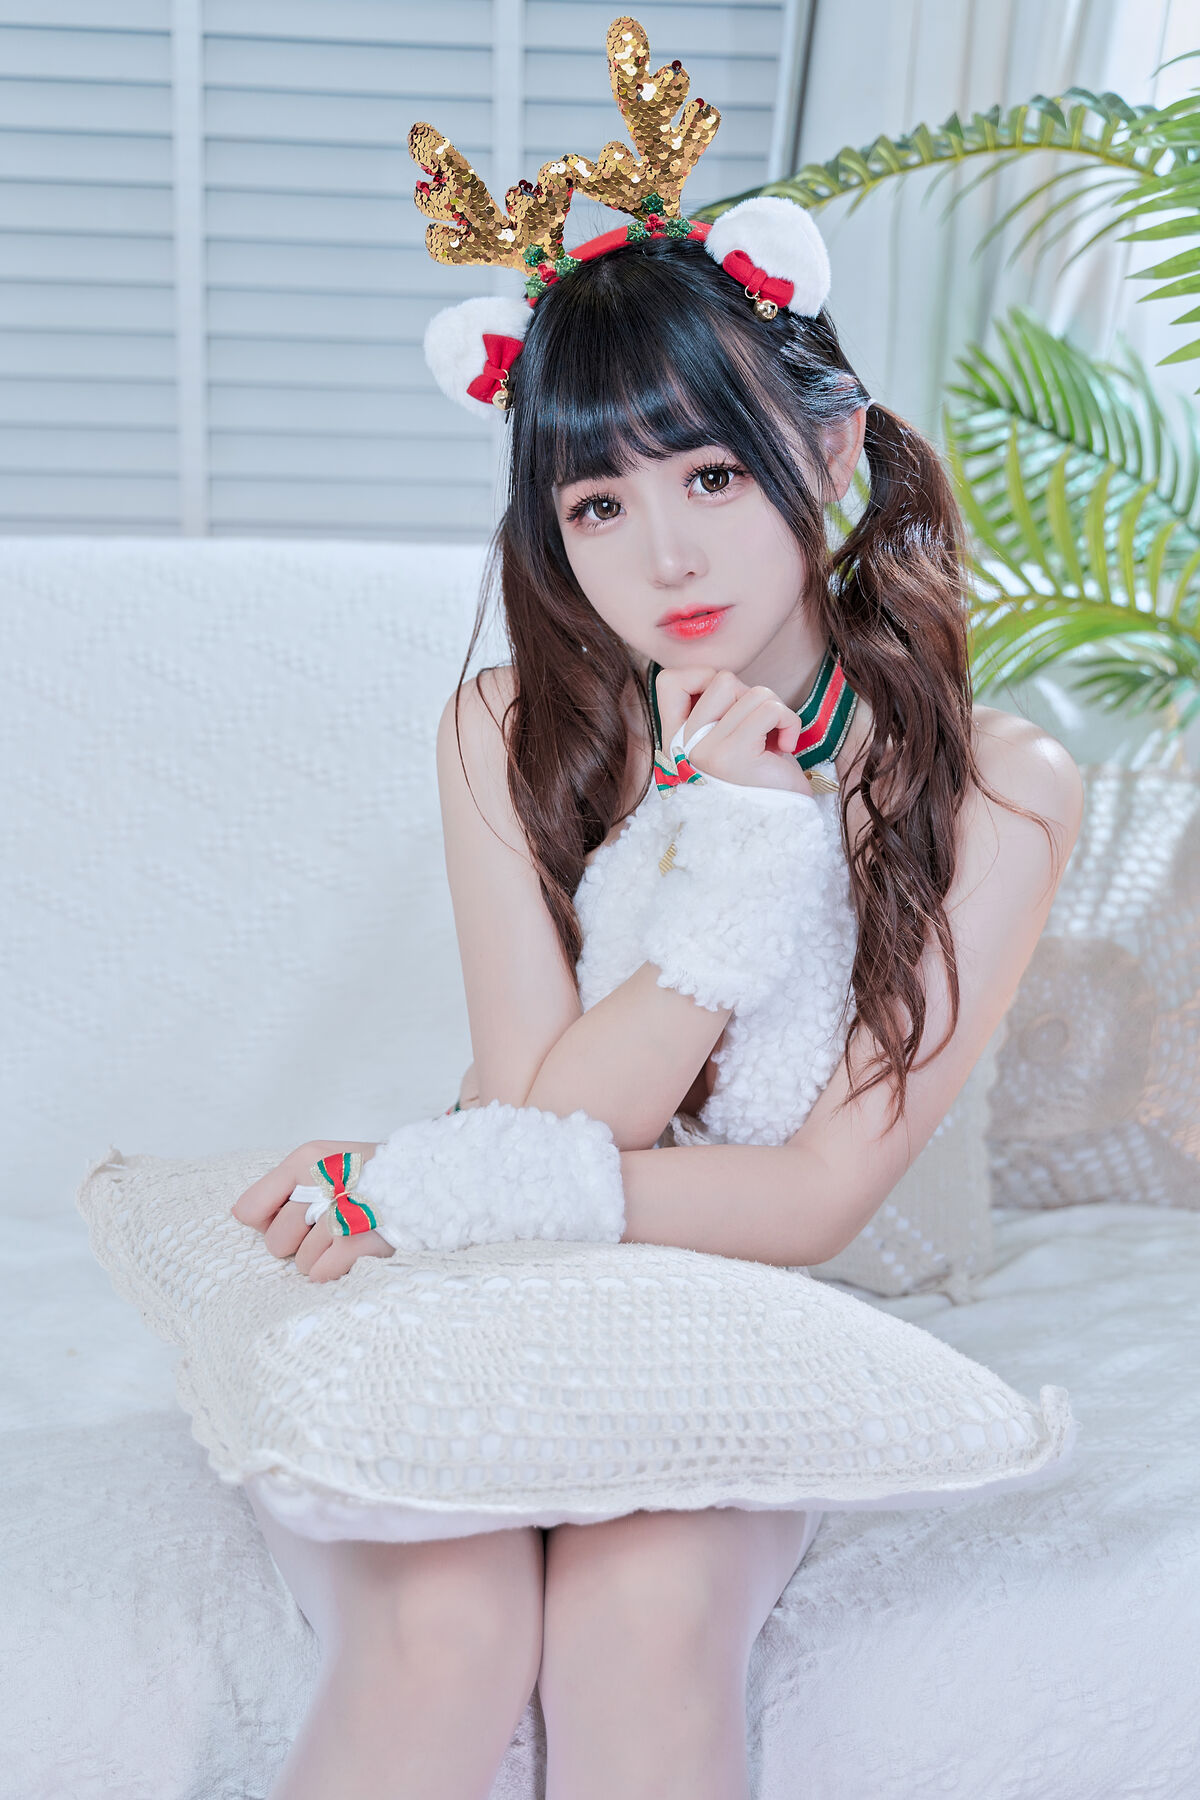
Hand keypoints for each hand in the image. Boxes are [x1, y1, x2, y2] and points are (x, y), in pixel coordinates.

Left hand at [231, 1139, 395, 1282]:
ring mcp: (345, 1210)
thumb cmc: (366, 1179)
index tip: (298, 1213)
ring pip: (301, 1263)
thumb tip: (239, 1215)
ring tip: (351, 1235)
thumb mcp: (319, 1165)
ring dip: (323, 1258)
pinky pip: (321, 1273)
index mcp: (309, 1159)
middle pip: (275, 1242)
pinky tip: (356, 1252)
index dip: (271, 1220)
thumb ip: (274, 1188)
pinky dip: (336, 1270)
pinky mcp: (363, 1239)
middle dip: (299, 1244)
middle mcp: (324, 1181)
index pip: (251, 1210)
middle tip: (332, 1225)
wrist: (428, 1184)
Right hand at [653, 665, 811, 794]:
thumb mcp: (730, 740)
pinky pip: (770, 709)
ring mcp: (704, 750)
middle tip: (758, 732)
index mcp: (676, 741)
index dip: (703, 677)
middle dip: (752, 698)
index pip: (669, 680)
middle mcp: (683, 746)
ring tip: (772, 743)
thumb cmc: (760, 782)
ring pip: (752, 691)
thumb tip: (726, 677)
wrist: (778, 828)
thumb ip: (719, 711)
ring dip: (776, 712)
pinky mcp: (733, 755)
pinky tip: (784, 747)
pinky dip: (789, 722)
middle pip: (722, 679)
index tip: (729, 707)